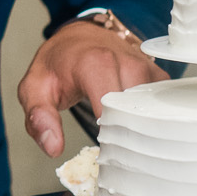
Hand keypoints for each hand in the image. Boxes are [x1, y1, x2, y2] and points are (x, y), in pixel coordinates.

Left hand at [17, 16, 163, 156]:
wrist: (80, 37)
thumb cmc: (58, 65)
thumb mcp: (34, 88)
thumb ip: (38, 117)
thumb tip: (53, 148)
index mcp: (96, 64)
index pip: (112, 110)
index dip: (107, 139)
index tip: (99, 157)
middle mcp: (127, 63)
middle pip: (135, 115)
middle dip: (124, 141)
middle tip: (111, 158)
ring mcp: (146, 69)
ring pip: (152, 114)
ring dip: (139, 133)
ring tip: (121, 144)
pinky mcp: (159, 78)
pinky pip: (162, 108)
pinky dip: (150, 124)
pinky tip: (134, 131)